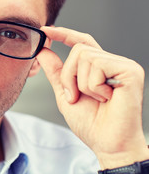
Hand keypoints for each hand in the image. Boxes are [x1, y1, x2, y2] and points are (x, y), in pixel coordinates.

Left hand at [37, 26, 148, 168]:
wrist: (107, 143)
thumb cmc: (90, 123)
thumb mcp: (65, 93)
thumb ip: (55, 72)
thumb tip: (43, 51)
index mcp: (98, 67)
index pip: (81, 42)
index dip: (63, 34)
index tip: (46, 30)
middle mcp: (111, 62)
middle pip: (78, 49)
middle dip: (68, 75)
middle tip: (75, 96)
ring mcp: (122, 65)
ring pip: (84, 56)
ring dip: (80, 83)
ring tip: (95, 99)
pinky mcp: (130, 70)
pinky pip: (97, 65)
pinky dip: (93, 86)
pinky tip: (106, 98)